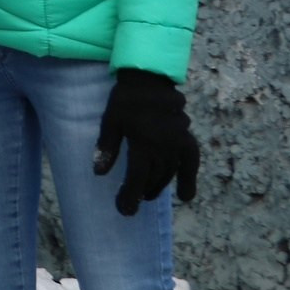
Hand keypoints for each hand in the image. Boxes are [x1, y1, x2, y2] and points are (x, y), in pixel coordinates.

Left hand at [94, 68, 198, 215]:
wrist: (149, 78)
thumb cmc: (125, 99)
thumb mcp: (110, 121)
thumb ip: (107, 147)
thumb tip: (98, 172)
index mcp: (142, 143)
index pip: (136, 178)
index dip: (130, 196)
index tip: (125, 211)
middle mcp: (162, 146)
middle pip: (154, 177)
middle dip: (142, 193)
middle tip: (133, 201)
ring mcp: (177, 142)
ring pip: (170, 172)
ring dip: (160, 186)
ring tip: (148, 195)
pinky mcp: (186, 136)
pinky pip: (191, 160)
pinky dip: (189, 178)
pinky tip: (186, 195)